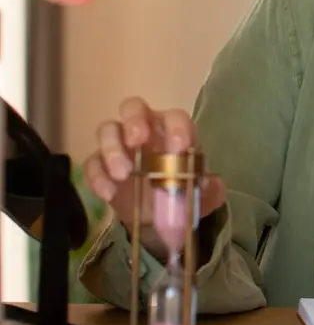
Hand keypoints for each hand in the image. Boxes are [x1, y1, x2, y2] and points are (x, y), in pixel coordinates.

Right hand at [82, 97, 225, 242]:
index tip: (178, 148)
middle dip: (134, 120)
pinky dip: (97, 176)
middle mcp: (144, 130)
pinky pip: (91, 163)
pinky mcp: (100, 166)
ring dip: (112, 149)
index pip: (174, 117)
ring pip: (107, 129)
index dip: (176, 128)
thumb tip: (208, 184)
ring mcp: (118, 145)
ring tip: (123, 174)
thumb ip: (211, 189)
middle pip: (133, 107)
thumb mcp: (203, 196)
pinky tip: (108, 193)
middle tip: (138, 141)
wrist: (157, 217)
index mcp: (172, 131)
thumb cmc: (181, 192)